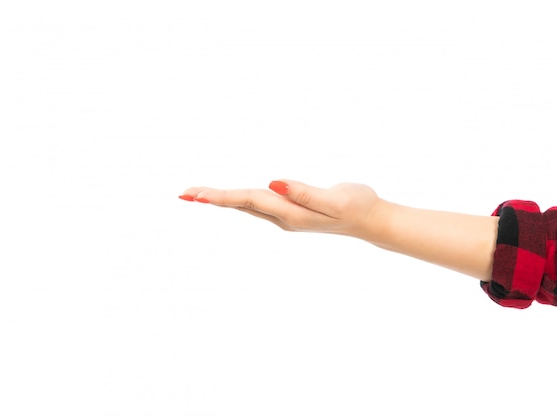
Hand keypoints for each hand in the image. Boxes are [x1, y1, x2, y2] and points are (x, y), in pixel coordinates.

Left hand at [180, 180, 383, 239]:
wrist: (372, 221)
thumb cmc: (358, 205)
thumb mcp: (335, 199)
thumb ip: (304, 193)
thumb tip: (273, 184)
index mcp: (291, 213)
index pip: (250, 200)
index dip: (222, 196)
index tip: (196, 195)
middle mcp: (284, 218)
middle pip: (241, 205)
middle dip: (212, 199)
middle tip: (183, 194)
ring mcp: (287, 217)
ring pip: (247, 206)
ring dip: (222, 200)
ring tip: (198, 195)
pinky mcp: (292, 213)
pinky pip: (258, 205)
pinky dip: (239, 200)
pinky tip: (231, 198)